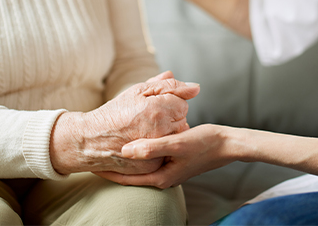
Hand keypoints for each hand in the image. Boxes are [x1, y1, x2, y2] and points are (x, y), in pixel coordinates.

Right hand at [50, 72, 199, 175]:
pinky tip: (144, 144)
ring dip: (166, 133)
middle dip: (169, 118)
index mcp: (158, 110)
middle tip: (147, 119)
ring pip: (175, 138)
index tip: (152, 107)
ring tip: (145, 131)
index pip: (182, 104)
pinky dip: (160, 150)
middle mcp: (161, 131)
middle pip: (181, 121)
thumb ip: (169, 86)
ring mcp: (158, 151)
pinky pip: (167, 154)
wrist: (91, 141)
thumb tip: (195, 88)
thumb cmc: (114, 113)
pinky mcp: (153, 167)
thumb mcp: (138, 91)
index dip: (168, 103)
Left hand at [94, 124, 236, 188]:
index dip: (106, 171)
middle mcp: (162, 176)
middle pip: (130, 173)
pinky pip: (150, 156)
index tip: (89, 162)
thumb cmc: (205, 144)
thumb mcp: (176, 143)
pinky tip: (134, 139)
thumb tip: (125, 151)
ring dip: (125, 156)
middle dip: (112, 165)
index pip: (125, 179)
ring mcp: (168, 168)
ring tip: (108, 145)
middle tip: (93, 153)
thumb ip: (151, 147)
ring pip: (139, 164)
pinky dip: (139, 149)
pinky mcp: (173, 159)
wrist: (228, 144)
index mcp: (160, 177)